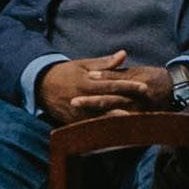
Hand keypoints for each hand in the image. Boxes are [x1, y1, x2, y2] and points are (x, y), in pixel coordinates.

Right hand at [35, 53, 173, 120]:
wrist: (40, 86)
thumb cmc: (65, 72)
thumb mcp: (83, 64)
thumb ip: (104, 63)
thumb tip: (123, 54)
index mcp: (86, 82)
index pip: (111, 84)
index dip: (128, 86)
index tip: (144, 87)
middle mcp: (82, 98)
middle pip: (110, 103)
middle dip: (129, 104)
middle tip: (147, 107)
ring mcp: (77, 113)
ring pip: (101, 119)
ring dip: (119, 121)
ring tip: (137, 123)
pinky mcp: (73, 122)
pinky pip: (92, 128)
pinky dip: (105, 131)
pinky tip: (119, 134)